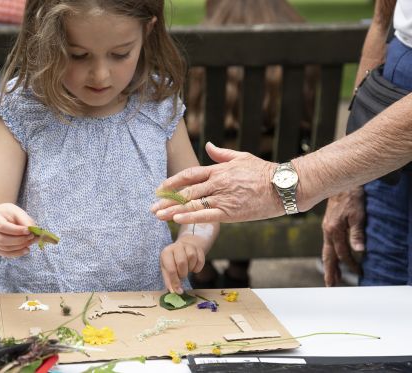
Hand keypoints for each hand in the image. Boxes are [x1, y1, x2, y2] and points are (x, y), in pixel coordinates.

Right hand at [0, 203, 37, 257]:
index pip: (3, 227)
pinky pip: (5, 254)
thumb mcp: (15, 211)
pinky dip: (17, 253)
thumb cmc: (6, 214)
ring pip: (5, 248)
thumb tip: (34, 230)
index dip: (17, 230)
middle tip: (32, 236)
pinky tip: (27, 249)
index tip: (29, 230)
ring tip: (32, 241)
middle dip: (20, 240)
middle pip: (2, 240)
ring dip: (20, 246)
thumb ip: (25, 219)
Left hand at [151, 142, 281, 223]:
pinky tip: (177, 219)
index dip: (172, 181)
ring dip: (172, 210)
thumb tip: (208, 144)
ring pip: (192, 203)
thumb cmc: (263, 171)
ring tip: (158, 216)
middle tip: (152, 207)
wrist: (282, 186)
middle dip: (167, 199)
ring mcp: (223, 197)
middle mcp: (217, 183)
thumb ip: (221, 153)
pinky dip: (190, 216)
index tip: (160, 188)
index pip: (189, 175)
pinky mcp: (231, 212)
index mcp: (218, 170)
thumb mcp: (241, 157)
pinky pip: (206, 214)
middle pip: (186, 191)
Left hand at [160, 238, 205, 293]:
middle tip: (182, 275)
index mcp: (166, 252)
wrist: (183, 249)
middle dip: (183, 273)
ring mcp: (188, 246)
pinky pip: (201, 260)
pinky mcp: (198, 248)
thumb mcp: (167, 269)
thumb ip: (169, 281)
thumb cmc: (173, 261)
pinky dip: (198, 267)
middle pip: (182, 262)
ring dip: (190, 268)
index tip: (178, 290)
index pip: (171, 268)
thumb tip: (175, 292)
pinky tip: (193, 267)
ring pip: (192, 258)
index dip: (175, 281)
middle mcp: (177, 247)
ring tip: (187, 269)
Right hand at [321, 188, 364, 285]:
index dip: (350, 264)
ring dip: (329, 265)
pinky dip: (329, 254)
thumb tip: (358, 250)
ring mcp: (326, 229)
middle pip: (328, 256)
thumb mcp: (357, 215)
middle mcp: (327, 231)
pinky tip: (332, 257)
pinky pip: (328, 244)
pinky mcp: (328, 226)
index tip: (358, 272)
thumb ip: (357, 233)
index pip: (342, 253)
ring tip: (332, 277)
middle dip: (330, 271)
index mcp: (334, 230)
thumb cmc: (351, 198)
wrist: (339, 184)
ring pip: (326, 251)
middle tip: (330, 285)